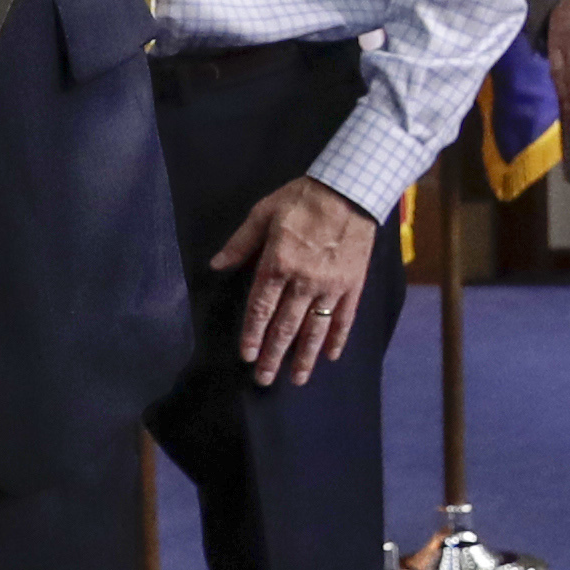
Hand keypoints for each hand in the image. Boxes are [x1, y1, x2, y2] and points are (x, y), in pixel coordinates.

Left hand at [216, 174, 378, 386]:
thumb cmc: (302, 198)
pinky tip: (330, 356)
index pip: (261, 308)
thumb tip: (216, 265)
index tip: (247, 356)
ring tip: (297, 380)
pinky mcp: (353, 284)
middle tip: (265, 380)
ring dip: (305, 357)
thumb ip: (240, 243)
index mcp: (278, 263)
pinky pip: (344, 317)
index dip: (253, 334)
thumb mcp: (263, 212)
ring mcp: (331, 285)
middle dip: (274, 355)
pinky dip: (338, 338)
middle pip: (286, 326)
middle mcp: (304, 281)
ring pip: (315, 328)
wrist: (350, 189)